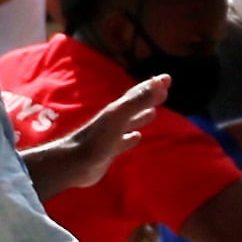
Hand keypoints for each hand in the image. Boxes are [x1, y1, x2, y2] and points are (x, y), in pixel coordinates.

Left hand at [52, 74, 167, 193]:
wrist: (74, 163)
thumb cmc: (97, 138)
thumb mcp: (120, 116)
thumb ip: (139, 100)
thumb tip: (160, 82)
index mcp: (117, 110)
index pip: (138, 94)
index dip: (152, 86)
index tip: (166, 79)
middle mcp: (114, 120)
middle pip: (134, 106)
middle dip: (148, 99)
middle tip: (163, 93)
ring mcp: (111, 135)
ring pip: (129, 123)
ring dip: (141, 117)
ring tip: (153, 113)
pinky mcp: (108, 151)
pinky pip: (123, 142)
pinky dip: (131, 138)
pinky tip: (137, 137)